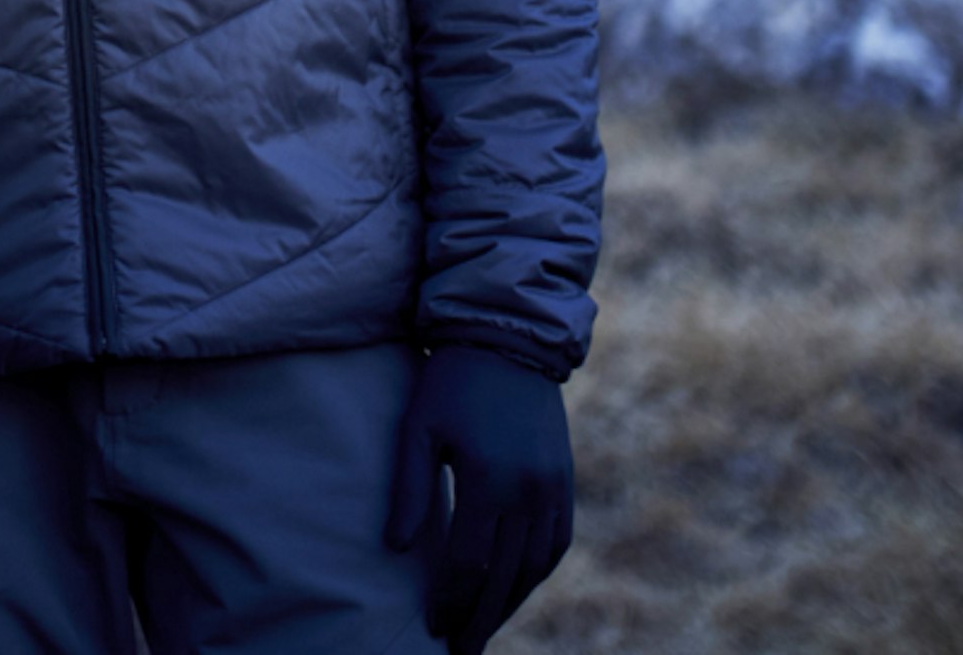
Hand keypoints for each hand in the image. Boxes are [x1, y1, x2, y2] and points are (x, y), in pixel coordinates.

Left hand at [383, 347, 572, 651]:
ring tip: (486, 627)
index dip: (450, 600)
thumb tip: (397, 549)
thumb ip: (410, 490)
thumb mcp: (418, 428)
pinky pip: (557, 542)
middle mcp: (529, 491)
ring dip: (511, 602)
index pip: (469, 562)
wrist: (508, 339)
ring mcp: (554, 487)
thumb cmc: (451, 382)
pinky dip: (537, 573)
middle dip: (481, 618)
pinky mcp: (565, 480)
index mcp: (490, 479)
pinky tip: (517, 589)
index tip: (432, 626)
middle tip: (462, 651)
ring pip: (535, 566)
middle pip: (505, 576)